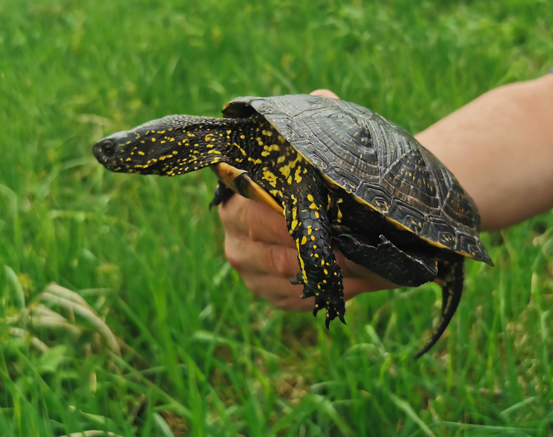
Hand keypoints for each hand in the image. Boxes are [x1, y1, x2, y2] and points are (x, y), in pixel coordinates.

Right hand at [218, 89, 397, 311]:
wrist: (334, 210)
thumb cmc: (322, 177)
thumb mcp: (320, 146)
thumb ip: (320, 120)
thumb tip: (323, 100)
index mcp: (237, 194)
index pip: (255, 211)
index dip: (293, 221)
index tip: (331, 223)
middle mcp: (234, 232)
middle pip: (267, 250)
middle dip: (313, 253)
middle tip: (353, 251)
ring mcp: (248, 267)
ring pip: (280, 279)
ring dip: (321, 277)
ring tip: (357, 269)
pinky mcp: (266, 293)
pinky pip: (288, 301)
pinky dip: (318, 294)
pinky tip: (343, 285)